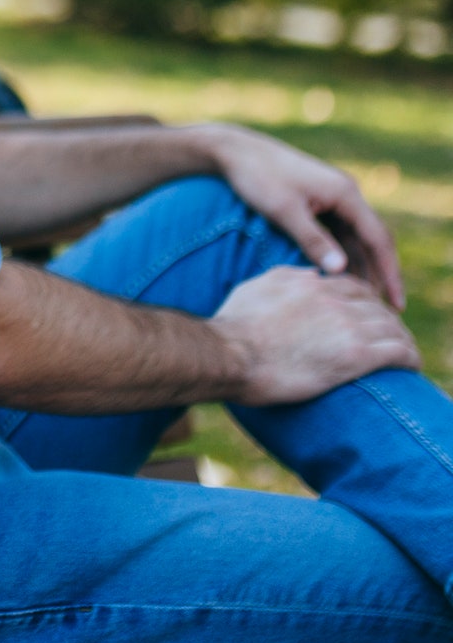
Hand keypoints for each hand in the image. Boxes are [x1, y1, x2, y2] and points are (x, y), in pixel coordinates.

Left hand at [193, 123, 403, 307]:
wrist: (233, 151)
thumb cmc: (258, 177)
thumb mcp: (284, 211)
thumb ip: (312, 240)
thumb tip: (341, 270)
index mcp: (345, 193)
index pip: (378, 239)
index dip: (390, 273)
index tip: (396, 304)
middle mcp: (345, 194)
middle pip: (371, 240)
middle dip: (380, 274)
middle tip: (385, 312)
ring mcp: (331, 197)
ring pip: (354, 239)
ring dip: (360, 267)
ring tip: (363, 303)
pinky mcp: (316, 202)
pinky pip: (337, 233)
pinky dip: (341, 255)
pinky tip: (338, 279)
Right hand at [211, 266, 421, 404]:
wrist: (231, 354)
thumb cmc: (235, 326)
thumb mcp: (255, 289)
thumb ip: (284, 279)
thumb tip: (309, 276)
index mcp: (309, 284)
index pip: (353, 286)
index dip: (365, 302)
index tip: (367, 317)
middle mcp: (333, 299)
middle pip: (376, 305)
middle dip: (387, 320)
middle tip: (390, 337)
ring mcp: (346, 326)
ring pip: (392, 327)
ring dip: (402, 339)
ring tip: (405, 353)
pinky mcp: (356, 355)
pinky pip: (398, 351)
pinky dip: (410, 358)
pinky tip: (411, 366)